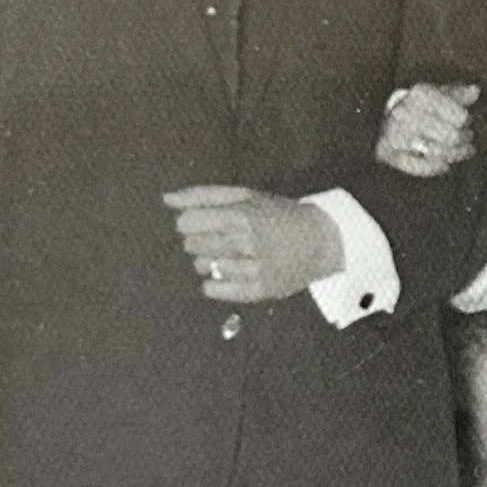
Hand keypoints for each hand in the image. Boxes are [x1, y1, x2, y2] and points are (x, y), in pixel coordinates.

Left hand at [165, 184, 344, 301]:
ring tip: (234, 254)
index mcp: (241, 215)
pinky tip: (233, 271)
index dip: (192, 222)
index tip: (206, 222)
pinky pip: (213, 289)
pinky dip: (216, 282)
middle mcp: (246, 243)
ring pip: (201, 267)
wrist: (320, 241)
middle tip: (225, 238)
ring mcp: (252, 269)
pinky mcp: (257, 291)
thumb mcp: (245, 195)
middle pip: (191, 245)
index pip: (186, 223)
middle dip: (202, 240)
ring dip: (211, 261)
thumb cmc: (278, 215)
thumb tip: (166, 198)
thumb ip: (203, 195)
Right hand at [376, 82, 477, 177]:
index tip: (467, 122)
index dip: (466, 121)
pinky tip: (445, 165)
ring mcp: (396, 134)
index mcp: (420, 95)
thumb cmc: (420, 107)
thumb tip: (474, 91)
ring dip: (455, 155)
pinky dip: (436, 167)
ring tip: (461, 152)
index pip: (459, 115)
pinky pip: (421, 167)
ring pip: (438, 152)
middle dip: (463, 140)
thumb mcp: (439, 95)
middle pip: (451, 136)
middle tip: (467, 140)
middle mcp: (405, 112)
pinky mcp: (389, 153)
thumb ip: (458, 94)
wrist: (385, 121)